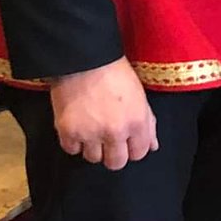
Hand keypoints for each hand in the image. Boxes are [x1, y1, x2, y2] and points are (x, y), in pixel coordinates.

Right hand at [50, 56, 157, 170]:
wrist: (83, 57)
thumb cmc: (114, 70)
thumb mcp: (138, 93)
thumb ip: (147, 122)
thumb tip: (152, 145)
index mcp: (136, 121)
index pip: (138, 153)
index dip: (133, 147)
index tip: (127, 140)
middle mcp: (115, 132)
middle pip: (115, 163)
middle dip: (113, 152)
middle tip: (107, 136)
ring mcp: (90, 134)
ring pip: (93, 158)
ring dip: (92, 145)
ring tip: (91, 125)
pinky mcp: (68, 132)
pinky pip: (72, 149)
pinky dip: (73, 140)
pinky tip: (77, 123)